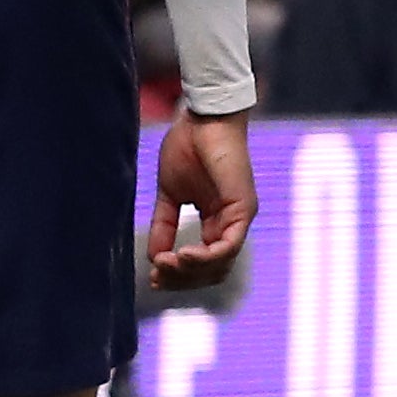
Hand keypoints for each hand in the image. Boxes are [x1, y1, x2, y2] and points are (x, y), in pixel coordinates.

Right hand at [146, 110, 253, 286]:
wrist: (202, 117)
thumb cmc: (188, 147)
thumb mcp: (169, 194)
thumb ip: (164, 225)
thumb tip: (154, 258)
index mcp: (215, 222)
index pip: (202, 264)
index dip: (179, 276)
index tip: (153, 277)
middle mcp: (230, 225)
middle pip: (211, 271)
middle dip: (183, 279)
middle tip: (157, 275)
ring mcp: (239, 218)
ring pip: (220, 264)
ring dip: (191, 271)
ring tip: (166, 264)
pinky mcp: (242, 209)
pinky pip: (228, 246)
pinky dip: (206, 257)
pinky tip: (182, 255)